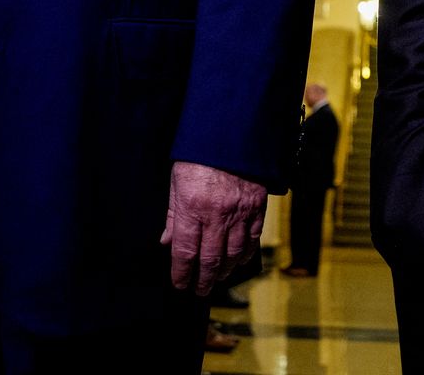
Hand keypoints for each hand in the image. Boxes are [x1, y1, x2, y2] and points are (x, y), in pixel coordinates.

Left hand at [160, 161, 265, 295]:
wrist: (231, 132)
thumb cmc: (199, 155)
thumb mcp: (177, 181)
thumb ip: (173, 215)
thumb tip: (167, 242)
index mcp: (192, 206)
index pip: (185, 251)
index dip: (181, 272)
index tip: (179, 284)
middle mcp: (217, 214)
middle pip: (210, 259)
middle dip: (203, 279)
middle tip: (199, 290)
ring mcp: (240, 212)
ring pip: (234, 254)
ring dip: (225, 271)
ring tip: (217, 279)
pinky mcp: (257, 207)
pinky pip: (253, 239)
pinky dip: (246, 254)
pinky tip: (239, 261)